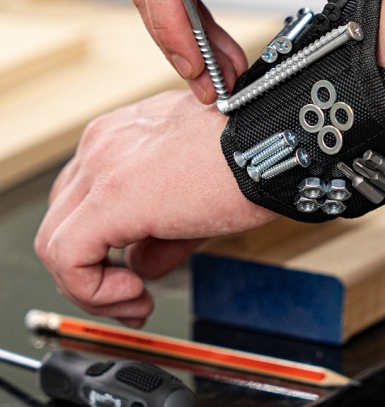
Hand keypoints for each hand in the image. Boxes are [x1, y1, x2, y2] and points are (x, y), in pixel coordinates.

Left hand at [34, 91, 277, 326]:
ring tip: (132, 300)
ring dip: (90, 285)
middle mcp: (104, 145)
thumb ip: (160, 234)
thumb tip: (141, 265)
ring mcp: (103, 166)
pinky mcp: (110, 197)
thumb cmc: (253, 155)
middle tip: (130, 296)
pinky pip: (66, 257)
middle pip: (64, 219)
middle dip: (92, 269)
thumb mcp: (198, 196)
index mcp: (124, 136)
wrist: (278, 141)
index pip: (85, 200)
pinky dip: (90, 289)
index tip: (133, 277)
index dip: (102, 247)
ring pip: (55, 240)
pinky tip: (131, 294)